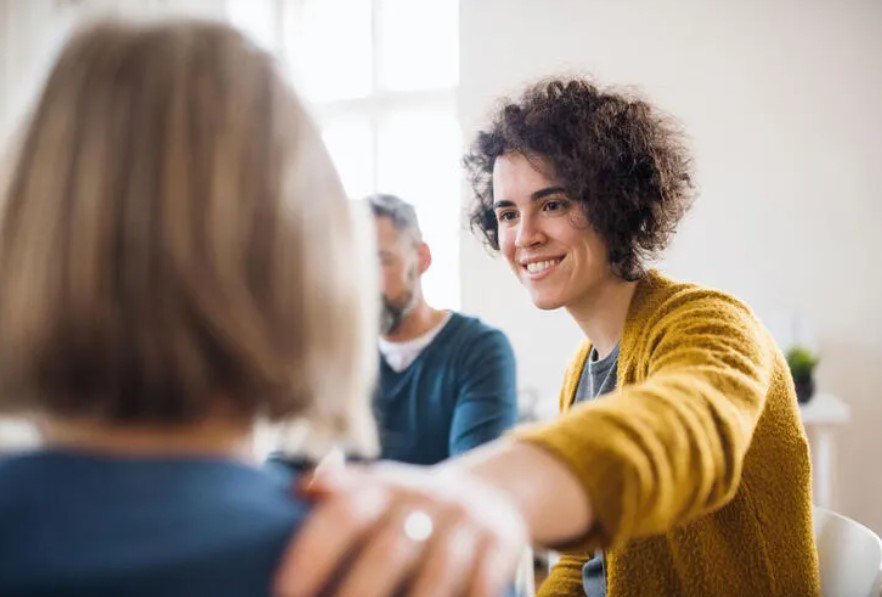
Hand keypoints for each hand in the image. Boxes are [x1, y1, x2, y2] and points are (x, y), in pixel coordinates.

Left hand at [273, 461, 527, 596]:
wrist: (489, 492)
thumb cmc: (410, 505)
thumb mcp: (377, 488)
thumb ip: (338, 490)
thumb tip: (295, 491)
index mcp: (385, 484)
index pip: (342, 514)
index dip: (311, 555)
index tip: (283, 593)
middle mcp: (425, 496)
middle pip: (387, 551)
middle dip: (354, 596)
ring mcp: (466, 519)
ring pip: (437, 576)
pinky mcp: (501, 541)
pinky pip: (482, 586)